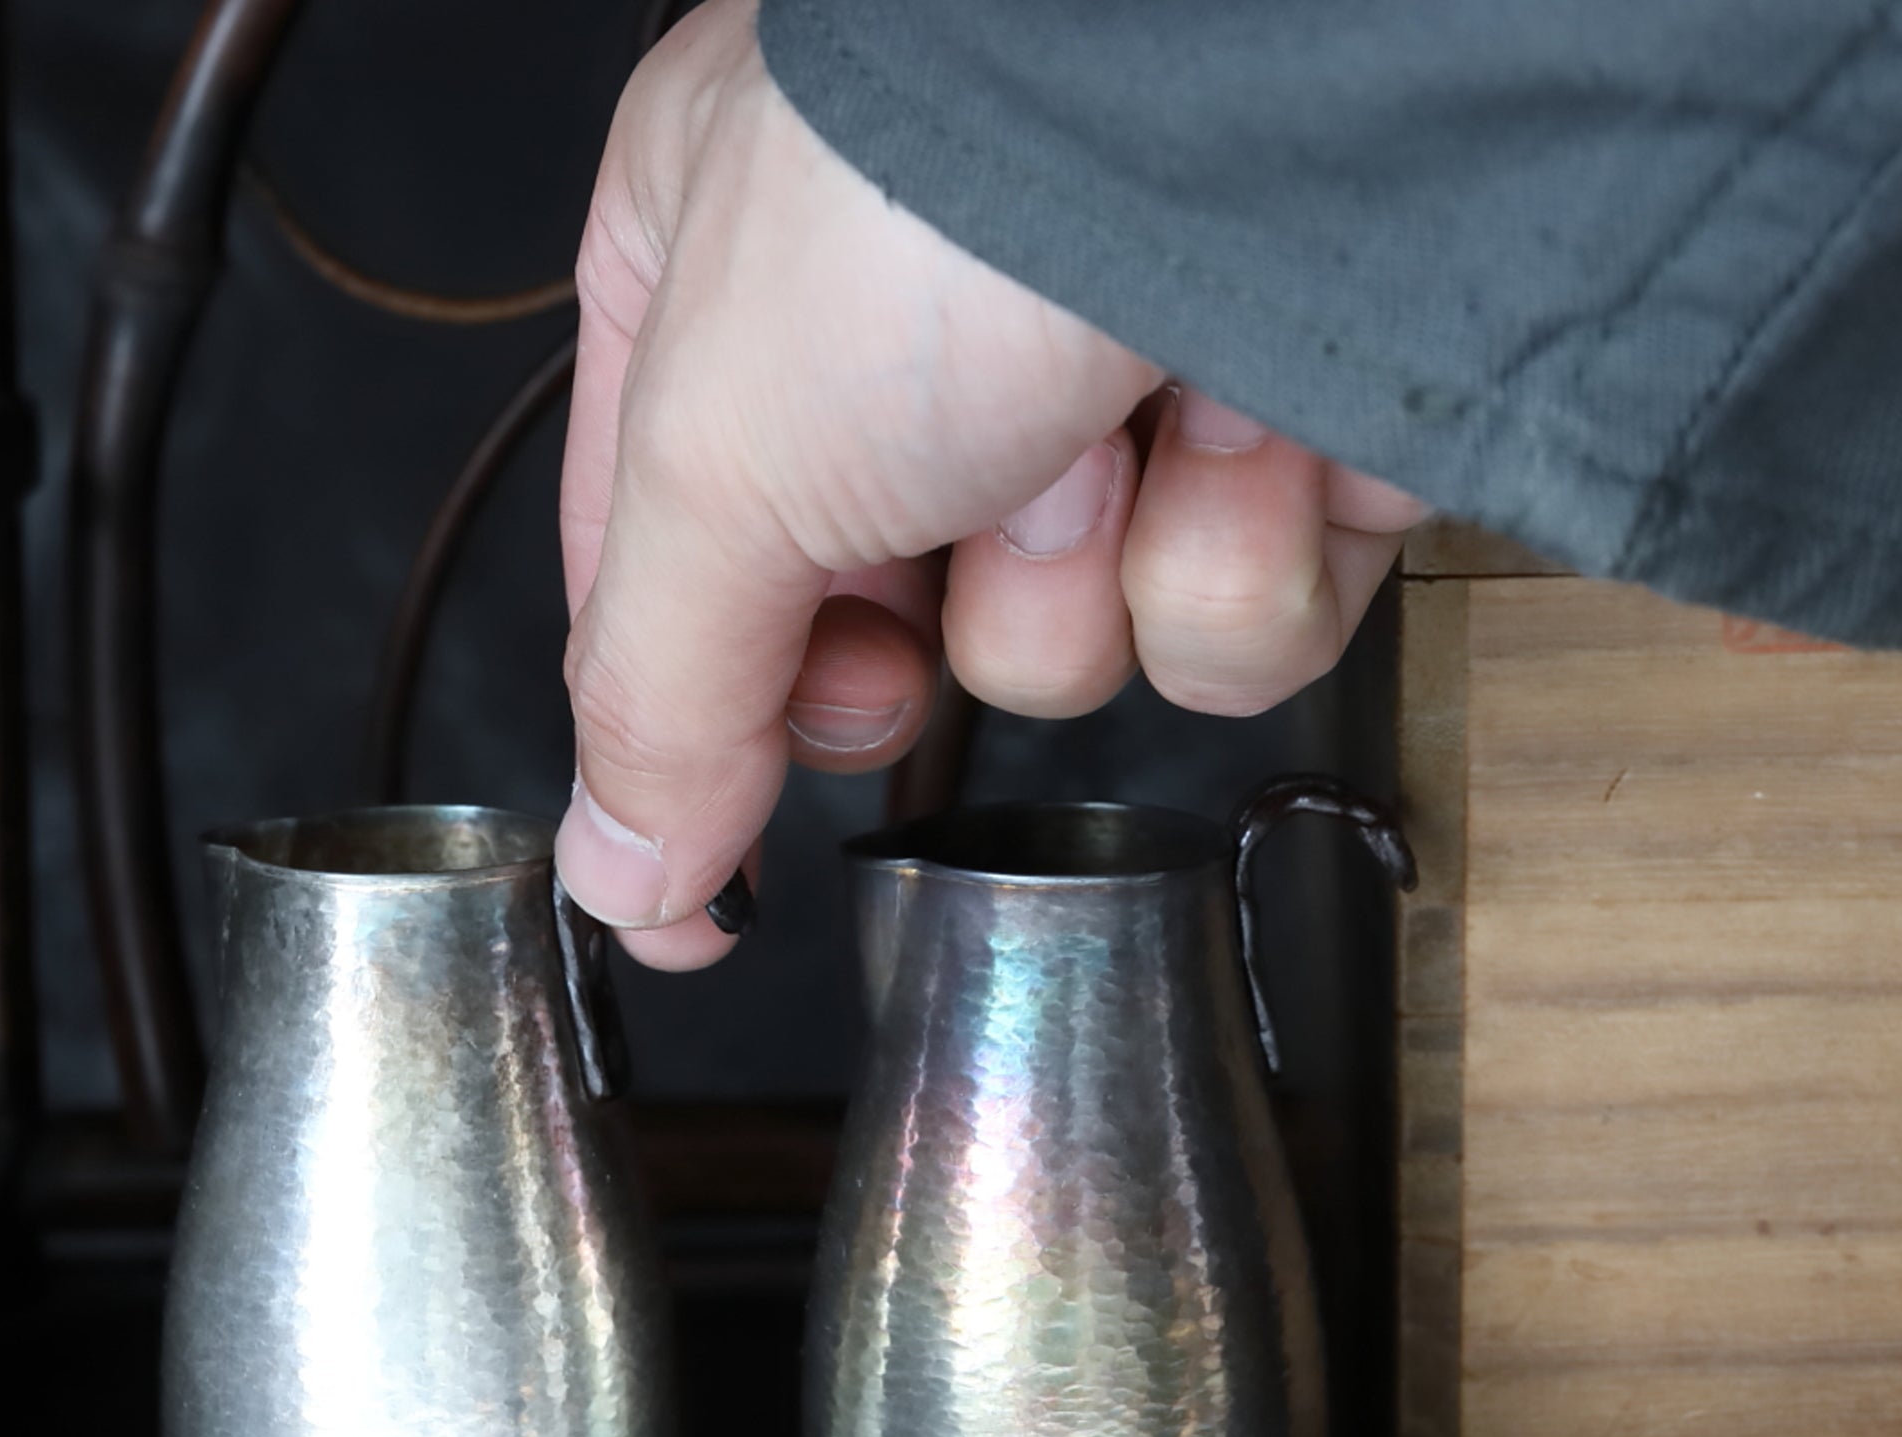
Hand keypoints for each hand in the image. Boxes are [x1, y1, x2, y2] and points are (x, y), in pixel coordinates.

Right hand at [558, 0, 1422, 968]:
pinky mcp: (1280, 453)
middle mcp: (921, 354)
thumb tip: (621, 875)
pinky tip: (1238, 425)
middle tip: (932, 528)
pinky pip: (1236, 628)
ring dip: (1087, 576)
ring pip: (1077, 652)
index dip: (696, 729)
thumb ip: (656, 692)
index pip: (681, 585)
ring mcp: (1108, 398)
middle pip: (896, 649)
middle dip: (929, 621)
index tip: (702, 867)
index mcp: (731, 301)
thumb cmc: (940, 195)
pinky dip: (1239, 555)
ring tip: (1103, 425)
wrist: (1246, 96)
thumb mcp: (716, 458)